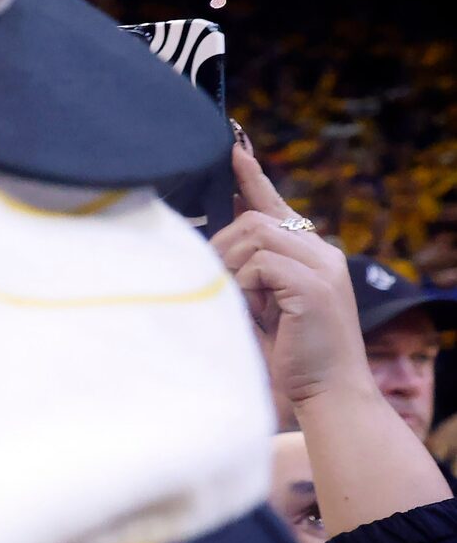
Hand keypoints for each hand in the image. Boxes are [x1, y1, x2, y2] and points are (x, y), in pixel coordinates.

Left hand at [215, 146, 370, 413]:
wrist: (328, 394)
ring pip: (255, 236)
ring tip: (244, 304)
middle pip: (255, 219)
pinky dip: (247, 285)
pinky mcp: (313, 285)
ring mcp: (322, 266)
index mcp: (312, 254)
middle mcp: (322, 252)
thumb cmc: (290, 355)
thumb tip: (214, 240)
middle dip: (224, 247)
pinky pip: (261, 263)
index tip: (232, 148)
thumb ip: (247, 270)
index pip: (276, 206)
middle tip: (221, 284)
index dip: (252, 178)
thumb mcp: (262, 304)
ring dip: (233, 268)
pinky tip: (258, 311)